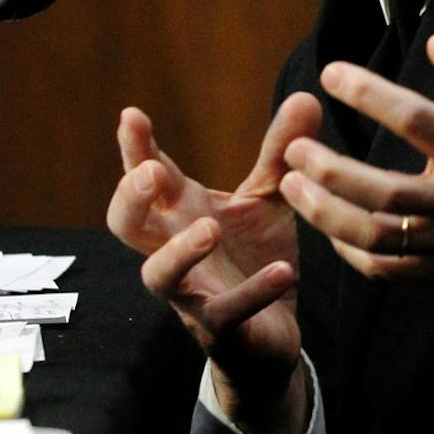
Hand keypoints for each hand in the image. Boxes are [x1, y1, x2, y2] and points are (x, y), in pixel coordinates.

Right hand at [105, 98, 320, 433]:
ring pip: (159, 275)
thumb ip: (280, 152)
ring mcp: (192, 293)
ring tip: (209, 228)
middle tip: (152, 173)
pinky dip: (254, 290)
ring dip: (179, 250)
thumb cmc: (254, 259)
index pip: (147, 176)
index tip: (131, 115)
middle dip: (131, 198)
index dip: (135, 149)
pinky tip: (283, 271)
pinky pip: (227, 313)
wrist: (270, 340)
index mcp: (181, 213)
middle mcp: (176, 251)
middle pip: (127, 225)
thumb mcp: (269, 200)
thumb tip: (306, 93)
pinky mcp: (221, 329)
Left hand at [279, 34, 433, 281]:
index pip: (413, 117)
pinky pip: (386, 270)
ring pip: (371, 236)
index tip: (333, 73)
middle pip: (376, 189)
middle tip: (294, 148)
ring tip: (293, 186)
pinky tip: (330, 230)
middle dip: (325, 168)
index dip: (367, 92)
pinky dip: (349, 252)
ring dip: (323, 211)